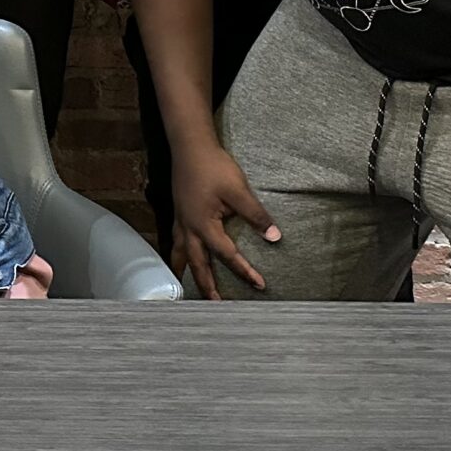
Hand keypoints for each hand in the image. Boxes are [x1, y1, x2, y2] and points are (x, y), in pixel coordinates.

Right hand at [171, 140, 278, 299]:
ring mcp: (180, 220)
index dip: (244, 270)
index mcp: (203, 224)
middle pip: (196, 263)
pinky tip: (181, 255)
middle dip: (206, 285)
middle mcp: (188, 227)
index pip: (226, 254)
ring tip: (185, 287)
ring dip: (185, 271)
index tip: (260, 285)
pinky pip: (176, 241)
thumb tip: (275, 237)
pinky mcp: (178, 212)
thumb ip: (256, 215)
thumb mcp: (238, 191)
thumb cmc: (213, 166)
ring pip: (180, 253)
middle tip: (215, 304)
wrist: (190, 146)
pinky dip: (177, 254)